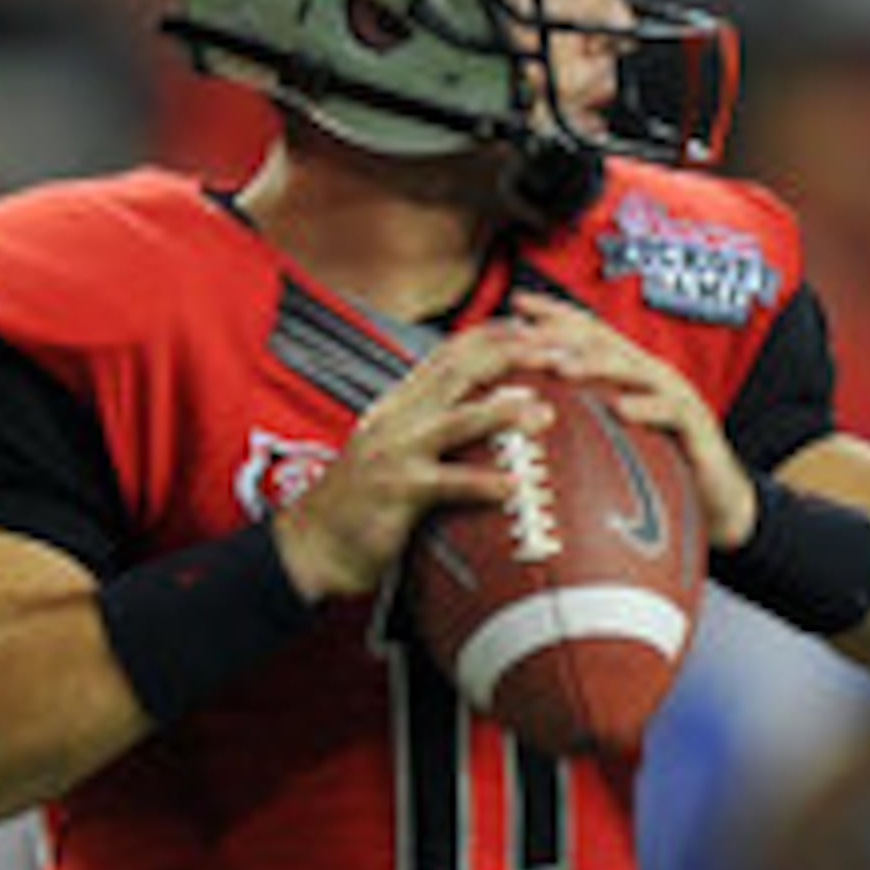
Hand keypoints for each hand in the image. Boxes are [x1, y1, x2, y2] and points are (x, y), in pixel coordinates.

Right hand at [269, 325, 550, 600]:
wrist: (312, 543)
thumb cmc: (361, 502)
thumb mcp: (394, 449)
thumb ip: (431, 426)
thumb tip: (482, 412)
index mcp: (399, 403)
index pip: (449, 353)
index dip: (493, 334)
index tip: (533, 325)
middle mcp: (398, 418)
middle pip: (460, 372)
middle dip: (512, 357)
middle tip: (558, 353)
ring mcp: (395, 452)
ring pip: (456, 420)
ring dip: (504, 413)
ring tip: (544, 413)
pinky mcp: (396, 491)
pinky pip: (447, 483)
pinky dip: (483, 482)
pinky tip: (514, 486)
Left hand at [505, 300, 759, 549]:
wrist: (719, 498)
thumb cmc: (660, 464)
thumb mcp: (617, 434)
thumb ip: (585, 415)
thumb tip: (531, 409)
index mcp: (631, 372)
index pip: (591, 331)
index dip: (556, 313)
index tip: (517, 302)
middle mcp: (653, 375)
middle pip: (606, 341)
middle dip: (566, 331)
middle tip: (527, 332)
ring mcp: (676, 396)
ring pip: (634, 371)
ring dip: (597, 365)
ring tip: (563, 367)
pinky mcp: (697, 426)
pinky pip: (671, 412)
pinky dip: (647, 408)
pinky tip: (621, 410)